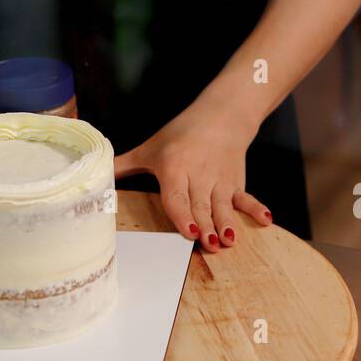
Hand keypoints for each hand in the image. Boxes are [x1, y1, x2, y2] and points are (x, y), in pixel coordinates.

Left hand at [114, 106, 272, 252]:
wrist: (220, 115)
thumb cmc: (181, 133)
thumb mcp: (150, 147)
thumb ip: (123, 165)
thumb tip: (95, 177)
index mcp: (175, 169)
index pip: (177, 196)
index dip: (182, 215)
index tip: (189, 231)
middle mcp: (199, 176)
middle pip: (201, 206)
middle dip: (206, 227)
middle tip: (210, 245)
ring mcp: (220, 181)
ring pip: (223, 206)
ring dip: (228, 224)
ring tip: (230, 241)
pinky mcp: (236, 182)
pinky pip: (246, 197)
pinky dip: (255, 208)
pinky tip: (265, 220)